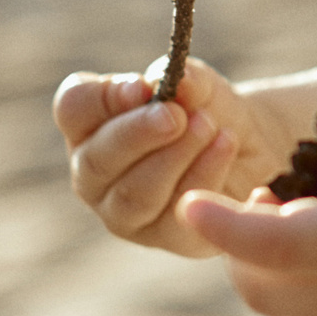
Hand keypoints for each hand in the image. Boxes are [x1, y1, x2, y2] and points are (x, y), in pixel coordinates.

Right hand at [55, 58, 289, 256]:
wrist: (242, 146)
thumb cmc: (203, 108)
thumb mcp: (200, 85)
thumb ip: (188, 80)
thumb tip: (181, 83)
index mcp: (90, 125)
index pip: (74, 108)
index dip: (103, 98)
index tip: (142, 88)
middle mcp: (96, 172)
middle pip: (97, 159)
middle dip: (138, 133)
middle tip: (176, 115)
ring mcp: (123, 211)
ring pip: (134, 193)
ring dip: (174, 157)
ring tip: (209, 126)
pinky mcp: (163, 235)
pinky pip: (175, 215)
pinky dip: (204, 176)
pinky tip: (226, 146)